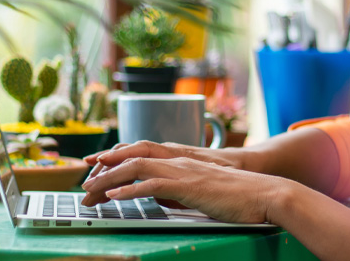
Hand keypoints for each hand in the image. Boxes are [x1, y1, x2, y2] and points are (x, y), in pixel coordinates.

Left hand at [82, 140, 245, 183]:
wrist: (265, 193)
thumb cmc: (239, 195)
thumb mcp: (202, 190)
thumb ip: (180, 189)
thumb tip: (162, 196)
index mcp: (181, 161)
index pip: (140, 153)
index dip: (115, 158)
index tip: (94, 167)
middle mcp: (178, 161)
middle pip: (131, 157)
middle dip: (104, 168)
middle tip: (83, 183)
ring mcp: (183, 171)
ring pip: (135, 168)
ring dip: (109, 178)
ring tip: (90, 190)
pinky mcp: (189, 186)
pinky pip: (152, 184)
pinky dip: (130, 189)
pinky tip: (115, 195)